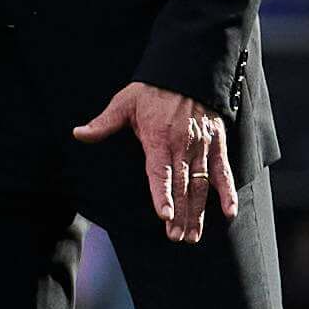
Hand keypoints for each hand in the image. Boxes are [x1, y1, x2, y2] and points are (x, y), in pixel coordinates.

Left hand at [73, 83, 235, 242]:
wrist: (187, 71)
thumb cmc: (152, 90)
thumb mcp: (125, 102)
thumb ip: (104, 123)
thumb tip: (78, 133)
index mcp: (159, 138)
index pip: (160, 172)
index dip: (162, 194)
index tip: (164, 215)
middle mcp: (182, 146)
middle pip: (181, 186)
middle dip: (179, 214)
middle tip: (176, 237)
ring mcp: (201, 147)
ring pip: (201, 185)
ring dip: (197, 212)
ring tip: (192, 236)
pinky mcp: (216, 145)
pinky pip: (224, 172)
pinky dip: (228, 192)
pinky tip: (229, 213)